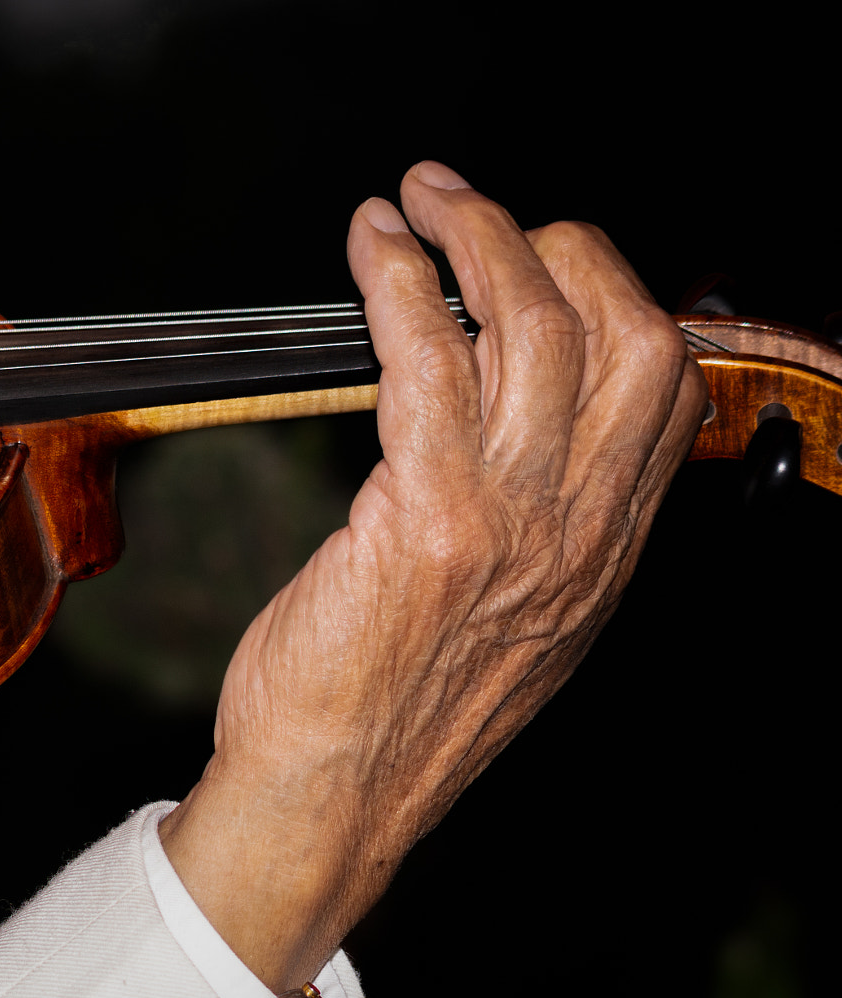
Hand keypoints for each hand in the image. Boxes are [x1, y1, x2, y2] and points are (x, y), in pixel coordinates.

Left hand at [157, 162, 708, 990]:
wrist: (331, 799)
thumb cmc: (385, 712)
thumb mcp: (510, 626)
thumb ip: (538, 531)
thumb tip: (516, 437)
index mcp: (603, 551)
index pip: (665, 388)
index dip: (616, 294)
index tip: (546, 258)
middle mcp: (578, 530)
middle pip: (621, 333)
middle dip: (552, 242)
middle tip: (468, 206)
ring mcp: (511, 521)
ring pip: (530, 326)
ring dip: (471, 234)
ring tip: (416, 198)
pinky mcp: (426, 516)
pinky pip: (428, 357)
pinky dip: (398, 280)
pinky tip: (371, 244)